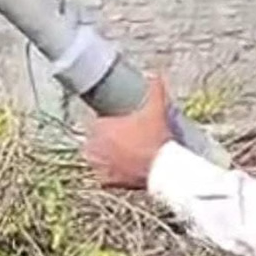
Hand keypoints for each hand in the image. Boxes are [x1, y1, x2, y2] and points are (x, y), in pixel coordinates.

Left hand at [82, 75, 172, 189]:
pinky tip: (120, 170)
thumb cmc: (156, 138)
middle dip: (104, 138)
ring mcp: (99, 166)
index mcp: (101, 128)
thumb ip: (155, 89)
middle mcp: (95, 148)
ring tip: (120, 154)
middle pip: (93, 140)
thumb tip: (156, 74)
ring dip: (103, 155)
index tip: (118, 122)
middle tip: (123, 137)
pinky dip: (109, 174)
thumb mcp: (157, 109)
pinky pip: (102, 176)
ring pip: (95, 158)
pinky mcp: (106, 182)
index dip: (107, 121)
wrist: (162, 169)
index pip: (95, 122)